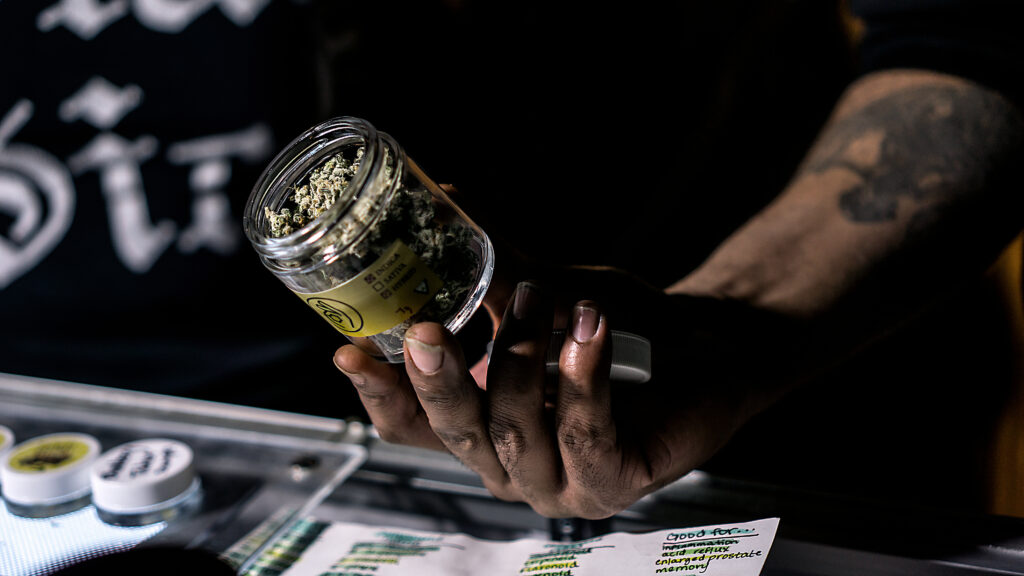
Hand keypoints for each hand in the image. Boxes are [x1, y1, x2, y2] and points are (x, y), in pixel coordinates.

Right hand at [334, 277, 776, 518]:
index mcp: (479, 425)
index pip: (411, 423)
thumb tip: (443, 195)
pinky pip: (583, 432)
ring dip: (523, 355)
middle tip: (426, 330)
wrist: (702, 350)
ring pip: (515, 429)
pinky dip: (580, 375)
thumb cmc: (615, 328)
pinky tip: (588, 328)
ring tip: (543, 297)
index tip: (346, 350)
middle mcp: (509, 462)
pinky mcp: (611, 481)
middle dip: (437, 380)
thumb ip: (491, 262)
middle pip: (454, 433)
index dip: (378, 392)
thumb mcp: (543, 291)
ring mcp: (558, 481)